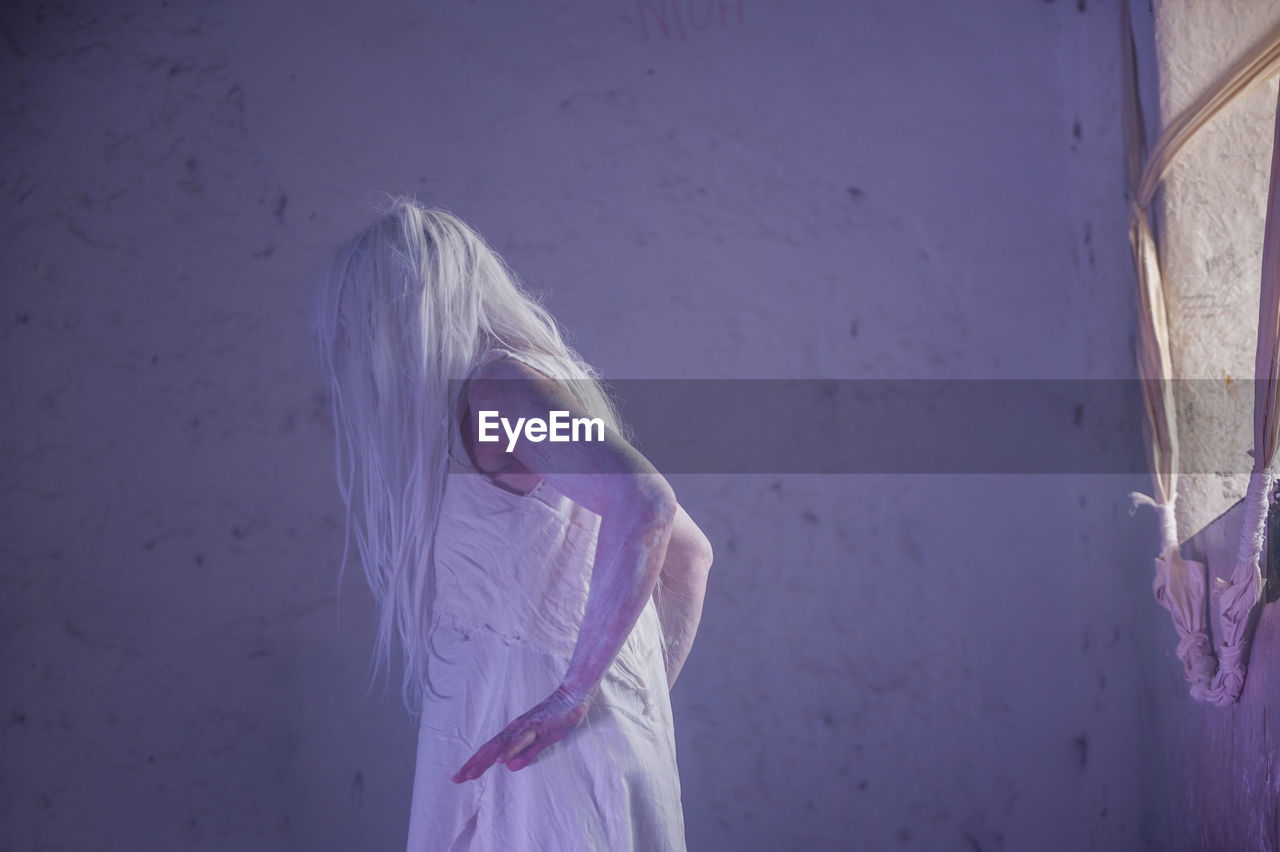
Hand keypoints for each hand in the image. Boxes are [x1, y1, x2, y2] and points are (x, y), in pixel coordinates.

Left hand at [452, 685, 591, 782]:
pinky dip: (509, 749)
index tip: (462, 776)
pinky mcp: (537, 726)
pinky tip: (501, 759)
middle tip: (457, 778)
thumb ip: (527, 753)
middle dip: (473, 763)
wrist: (572, 697)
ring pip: (501, 745)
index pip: (492, 750)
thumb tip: (510, 767)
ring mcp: (525, 727)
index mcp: (515, 734)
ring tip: (471, 772)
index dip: (476, 762)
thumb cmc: (557, 719)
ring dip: (485, 759)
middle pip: (490, 748)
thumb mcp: (541, 742)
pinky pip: (521, 740)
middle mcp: (515, 729)